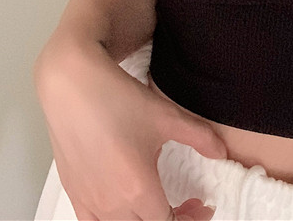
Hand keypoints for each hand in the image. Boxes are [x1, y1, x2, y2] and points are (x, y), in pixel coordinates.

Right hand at [34, 36, 225, 219]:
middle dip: (171, 220)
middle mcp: (112, 204)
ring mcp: (89, 201)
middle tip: (185, 204)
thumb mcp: (166, 116)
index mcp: (139, 189)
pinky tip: (120, 204)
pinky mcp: (73, 192)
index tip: (201, 205)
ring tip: (154, 204)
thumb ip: (200, 138)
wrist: (71, 84)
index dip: (190, 218)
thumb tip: (222, 153)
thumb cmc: (116, 98)